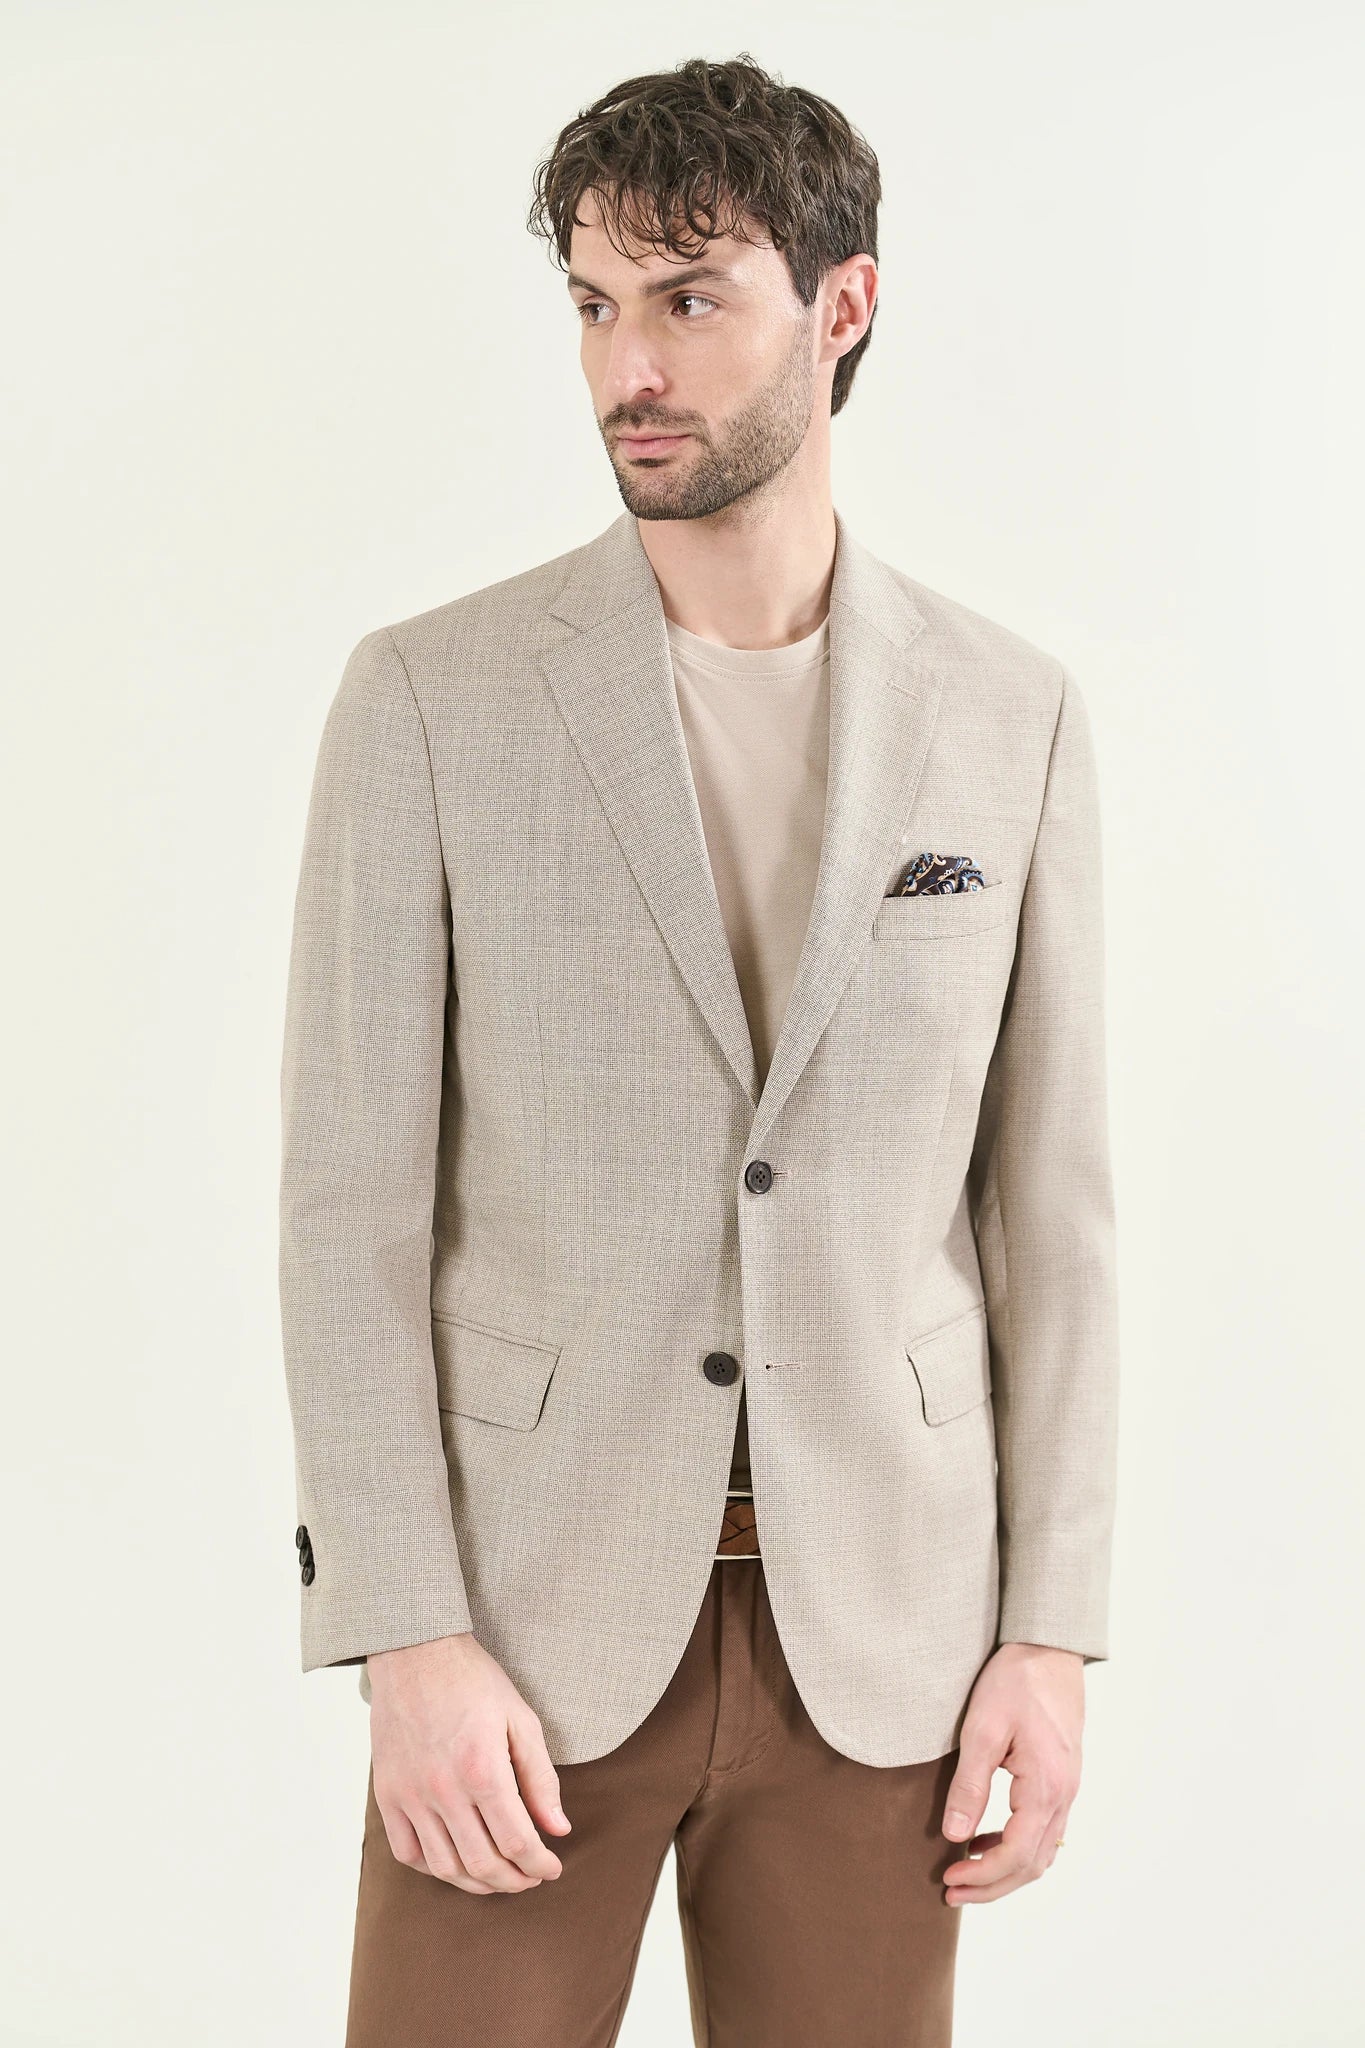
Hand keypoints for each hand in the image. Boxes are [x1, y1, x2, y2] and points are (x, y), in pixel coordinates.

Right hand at [367, 1631, 572, 1893]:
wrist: (415, 1652)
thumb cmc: (473, 1681)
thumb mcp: (521, 1719)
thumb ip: (541, 1778)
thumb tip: (558, 1829)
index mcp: (483, 1769)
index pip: (517, 1842)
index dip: (539, 1864)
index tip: (552, 1867)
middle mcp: (444, 1790)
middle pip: (483, 1864)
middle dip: (514, 1881)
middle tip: (530, 1877)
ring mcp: (410, 1795)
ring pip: (445, 1867)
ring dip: (476, 1883)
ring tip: (498, 1877)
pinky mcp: (387, 1794)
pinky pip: (407, 1852)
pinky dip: (433, 1868)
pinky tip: (455, 1861)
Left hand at [940, 1641, 1083, 1904]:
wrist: (1048, 1646)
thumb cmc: (1015, 1680)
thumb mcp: (982, 1729)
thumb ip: (969, 1785)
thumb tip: (954, 1835)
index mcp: (1047, 1787)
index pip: (1017, 1855)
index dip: (982, 1876)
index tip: (948, 1878)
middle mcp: (1065, 1795)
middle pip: (1033, 1864)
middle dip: (992, 1885)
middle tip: (951, 1891)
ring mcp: (1068, 1788)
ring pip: (1042, 1852)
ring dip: (1006, 1870)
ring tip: (965, 1870)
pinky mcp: (1063, 1778)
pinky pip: (1044, 1830)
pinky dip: (1017, 1846)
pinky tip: (986, 1837)